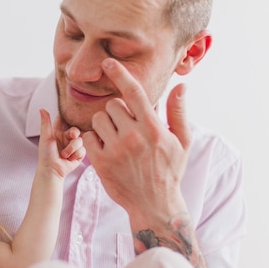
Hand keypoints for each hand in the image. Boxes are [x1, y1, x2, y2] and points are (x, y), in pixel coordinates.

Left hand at [38, 108, 84, 177]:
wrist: (52, 171)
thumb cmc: (46, 155)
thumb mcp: (46, 137)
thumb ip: (46, 122)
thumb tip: (41, 108)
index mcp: (57, 132)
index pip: (64, 121)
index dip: (69, 117)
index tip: (72, 115)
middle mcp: (65, 138)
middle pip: (75, 129)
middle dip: (74, 133)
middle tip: (71, 136)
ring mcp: (72, 146)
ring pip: (80, 140)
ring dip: (72, 148)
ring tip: (64, 155)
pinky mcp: (78, 155)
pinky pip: (83, 150)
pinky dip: (76, 154)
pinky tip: (70, 159)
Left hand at [82, 58, 191, 223]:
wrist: (154, 205)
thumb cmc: (169, 171)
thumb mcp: (181, 142)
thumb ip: (178, 112)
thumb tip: (181, 86)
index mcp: (153, 128)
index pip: (134, 93)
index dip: (120, 74)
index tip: (108, 62)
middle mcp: (133, 136)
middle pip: (112, 104)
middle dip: (117, 111)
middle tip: (127, 127)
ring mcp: (115, 149)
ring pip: (98, 119)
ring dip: (104, 125)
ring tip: (117, 138)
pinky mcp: (100, 162)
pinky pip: (87, 137)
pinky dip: (93, 139)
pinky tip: (106, 149)